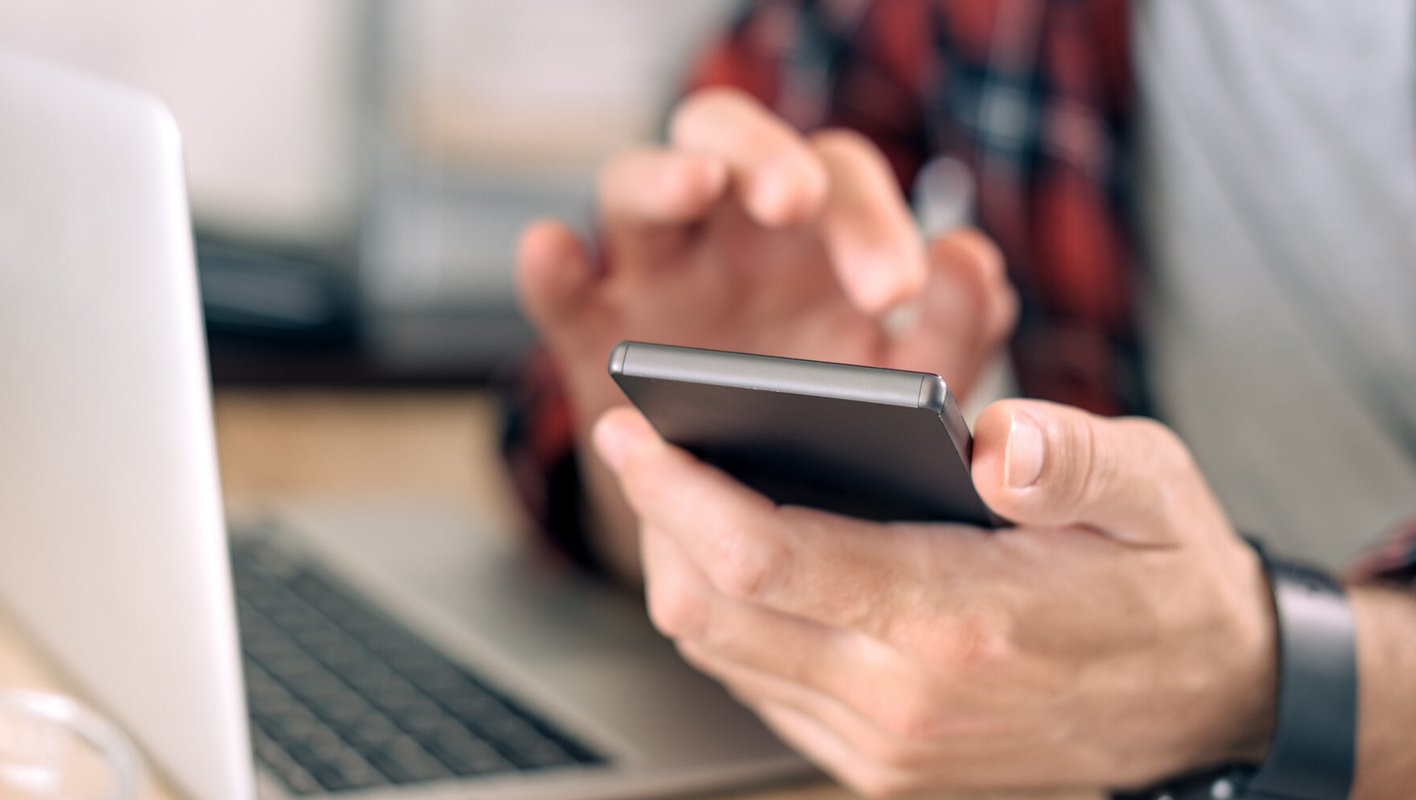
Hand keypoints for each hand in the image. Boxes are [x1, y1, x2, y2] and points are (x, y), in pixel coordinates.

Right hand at [515, 88, 1014, 575]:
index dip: (867, 215)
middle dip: (767, 159)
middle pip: (735, 142)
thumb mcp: (900, 384)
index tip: (894, 289)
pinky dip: (549, 264)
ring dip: (663, 176)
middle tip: (798, 203)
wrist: (748, 510)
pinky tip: (554, 250)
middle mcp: (728, 231)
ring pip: (636, 183)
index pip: (838, 176)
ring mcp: (652, 274)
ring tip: (697, 186)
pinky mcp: (590, 331)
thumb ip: (952, 332)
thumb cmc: (832, 420)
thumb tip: (971, 258)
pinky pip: (560, 283)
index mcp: (814, 230)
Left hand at [591, 399, 1278, 796]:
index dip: (680, 489)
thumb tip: (994, 438)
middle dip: (655, 523)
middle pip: (714, 612)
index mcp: (958, 619)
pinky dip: (726, 623)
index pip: (768, 554)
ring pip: (724, 656)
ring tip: (674, 493)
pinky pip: (761, 690)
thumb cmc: (1168, 579)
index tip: (632, 429)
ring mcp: (887, 745)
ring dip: (681, 572)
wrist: (1212, 703)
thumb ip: (1072, 458)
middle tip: (638, 446)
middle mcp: (904, 699)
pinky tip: (734, 560)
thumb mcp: (1152, 488)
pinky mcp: (882, 766)